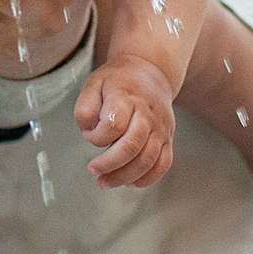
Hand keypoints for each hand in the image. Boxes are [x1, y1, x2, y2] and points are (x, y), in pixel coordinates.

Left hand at [76, 58, 175, 187]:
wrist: (151, 71)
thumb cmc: (119, 81)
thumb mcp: (93, 84)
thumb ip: (85, 108)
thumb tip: (89, 132)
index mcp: (126, 97)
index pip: (113, 124)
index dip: (97, 136)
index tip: (89, 136)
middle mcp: (147, 113)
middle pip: (132, 146)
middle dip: (109, 164)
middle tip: (94, 170)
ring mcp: (160, 127)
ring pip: (147, 159)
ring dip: (124, 176)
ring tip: (106, 181)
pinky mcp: (168, 138)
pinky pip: (163, 164)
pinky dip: (148, 178)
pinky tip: (131, 181)